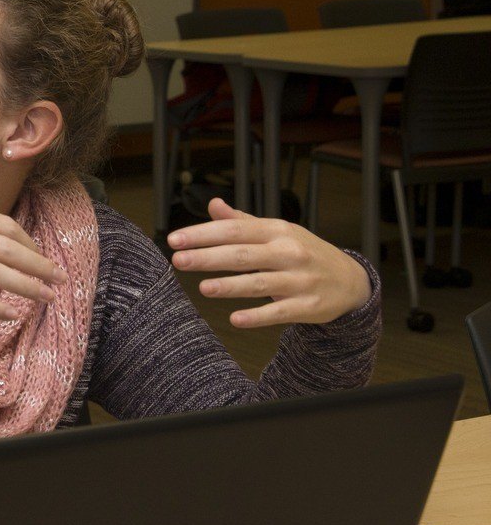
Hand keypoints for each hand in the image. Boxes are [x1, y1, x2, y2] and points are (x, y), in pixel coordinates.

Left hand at [170, 197, 371, 327]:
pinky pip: (280, 313)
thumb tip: (213, 205)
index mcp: (277, 231)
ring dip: (231, 286)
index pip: (235, 229)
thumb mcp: (278, 232)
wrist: (351, 280)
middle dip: (208, 257)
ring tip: (203, 288)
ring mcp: (300, 280)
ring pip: (261, 283)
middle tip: (178, 260)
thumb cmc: (303, 252)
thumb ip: (242, 221)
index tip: (175, 240)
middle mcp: (289, 252)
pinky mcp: (309, 306)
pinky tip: (235, 319)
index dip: (203, 234)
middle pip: (243, 254)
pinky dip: (258, 316)